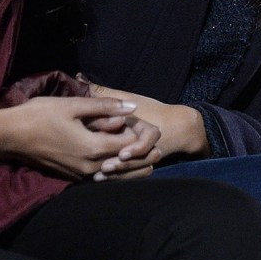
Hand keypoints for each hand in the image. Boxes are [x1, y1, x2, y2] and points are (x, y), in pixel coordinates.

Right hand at [0, 73, 160, 180]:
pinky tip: (116, 164)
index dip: (142, 138)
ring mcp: (79, 174)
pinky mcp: (71, 176)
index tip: (149, 130)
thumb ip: (104, 106)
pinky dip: (112, 171)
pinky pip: (99, 176)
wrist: (10, 136)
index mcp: (93, 148)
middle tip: (157, 151)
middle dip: (141, 157)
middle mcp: (89, 166)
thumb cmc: (39, 115)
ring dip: (129, 168)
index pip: (129, 147)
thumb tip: (132, 107)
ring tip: (144, 161)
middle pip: (125, 165)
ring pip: (113, 174)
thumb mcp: (73, 105)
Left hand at [87, 85, 209, 170]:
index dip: (136, 148)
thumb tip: (81, 78)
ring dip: (121, 175)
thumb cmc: (151, 108)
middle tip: (104, 168)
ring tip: (99, 177)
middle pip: (139, 161)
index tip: (121, 154)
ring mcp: (146, 156)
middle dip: (123, 166)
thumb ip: (106, 93)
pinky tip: (102, 180)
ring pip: (136, 170)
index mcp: (146, 127)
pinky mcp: (143, 165)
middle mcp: (147, 144)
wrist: (179, 127)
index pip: (148, 140)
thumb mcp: (129, 97)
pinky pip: (133, 175)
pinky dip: (121, 178)